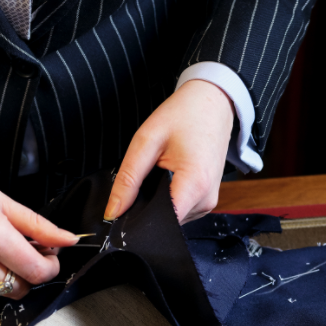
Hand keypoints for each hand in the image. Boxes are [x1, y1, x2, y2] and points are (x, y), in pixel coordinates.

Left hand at [104, 79, 234, 223]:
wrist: (212, 103)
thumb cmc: (184, 115)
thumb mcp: (147, 141)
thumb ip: (128, 179)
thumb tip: (113, 211)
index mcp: (195, 184)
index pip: (162, 223)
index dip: (138, 220)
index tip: (122, 211)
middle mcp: (206, 199)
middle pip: (165, 221)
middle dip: (145, 207)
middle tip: (141, 178)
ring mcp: (208, 202)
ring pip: (171, 217)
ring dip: (157, 202)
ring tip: (159, 172)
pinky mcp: (206, 200)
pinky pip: (179, 209)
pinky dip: (167, 198)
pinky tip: (167, 177)